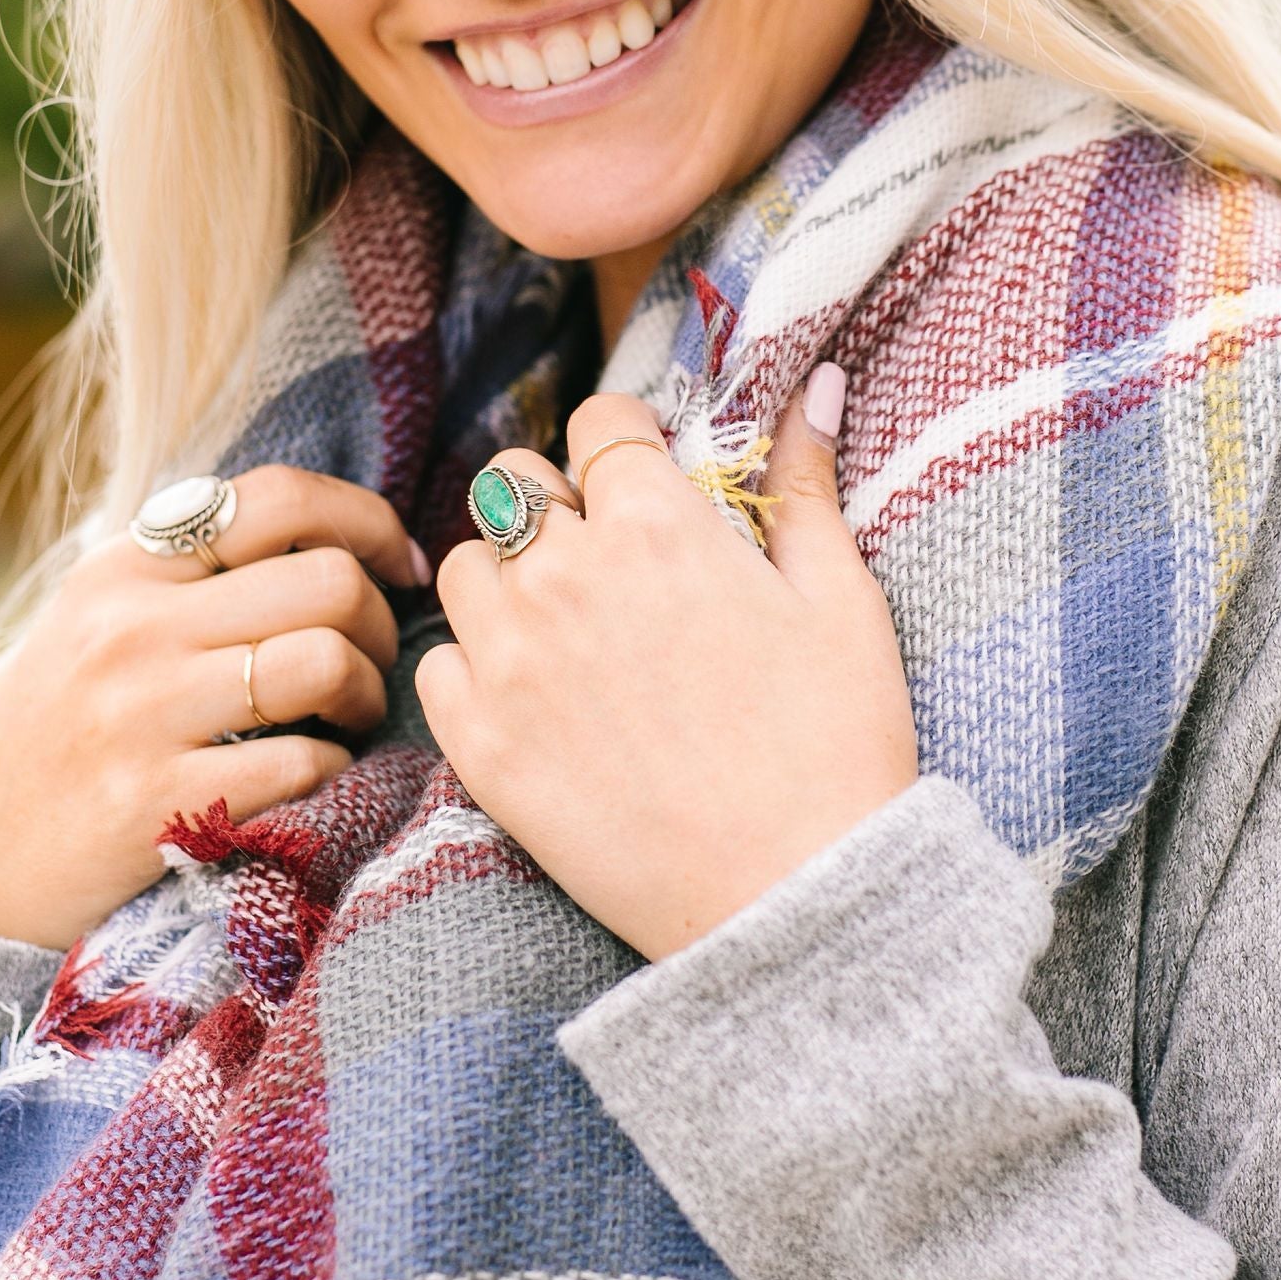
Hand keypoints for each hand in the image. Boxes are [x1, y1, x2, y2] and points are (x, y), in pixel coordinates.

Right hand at [0, 467, 425, 951]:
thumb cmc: (60, 737)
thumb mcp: (98, 624)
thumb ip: (193, 573)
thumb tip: (335, 539)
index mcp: (126, 569)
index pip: (280, 496)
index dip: (369, 522)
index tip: (402, 567)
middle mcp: (131, 628)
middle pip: (327, 580)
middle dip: (379, 622)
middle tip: (368, 664)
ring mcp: (140, 716)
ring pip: (325, 661)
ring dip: (367, 695)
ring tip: (349, 720)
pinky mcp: (157, 805)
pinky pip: (303, 764)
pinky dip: (333, 771)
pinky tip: (312, 780)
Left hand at [415, 377, 918, 959]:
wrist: (796, 897)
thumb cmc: (838, 743)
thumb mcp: (842, 599)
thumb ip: (807, 483)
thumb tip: (812, 382)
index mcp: (659, 525)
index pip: (600, 423)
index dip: (625, 446)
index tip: (644, 481)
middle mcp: (567, 576)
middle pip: (513, 485)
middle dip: (553, 503)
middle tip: (605, 560)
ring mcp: (512, 662)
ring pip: (465, 569)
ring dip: (507, 581)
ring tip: (567, 631)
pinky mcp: (480, 746)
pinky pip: (438, 666)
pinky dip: (474, 669)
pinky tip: (534, 697)